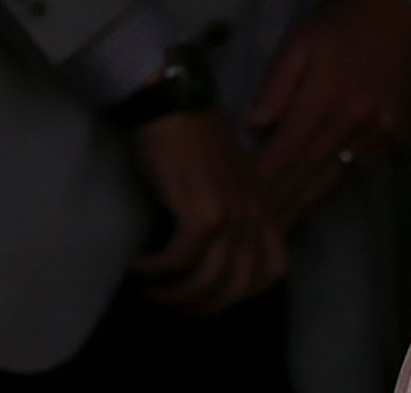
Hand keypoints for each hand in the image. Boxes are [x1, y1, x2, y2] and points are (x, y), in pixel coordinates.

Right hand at [127, 109, 286, 314]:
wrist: (173, 104)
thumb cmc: (194, 138)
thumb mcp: (228, 181)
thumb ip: (234, 214)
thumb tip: (215, 258)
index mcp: (263, 208)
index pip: (273, 271)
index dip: (243, 293)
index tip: (211, 294)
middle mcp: (253, 216)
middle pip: (237, 286)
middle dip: (203, 305)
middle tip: (174, 304)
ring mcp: (230, 216)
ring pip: (207, 281)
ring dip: (174, 295)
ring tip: (150, 291)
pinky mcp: (200, 213)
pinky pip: (178, 260)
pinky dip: (155, 269)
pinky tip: (137, 265)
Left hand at [248, 0, 410, 222]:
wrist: (404, 16)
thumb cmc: (342, 26)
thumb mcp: (300, 40)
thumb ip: (276, 83)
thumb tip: (254, 125)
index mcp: (326, 96)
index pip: (286, 150)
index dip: (262, 179)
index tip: (239, 200)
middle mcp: (355, 122)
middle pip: (309, 174)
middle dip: (280, 203)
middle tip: (253, 231)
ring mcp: (380, 135)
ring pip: (335, 180)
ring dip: (305, 204)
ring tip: (278, 228)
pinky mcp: (397, 140)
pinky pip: (359, 173)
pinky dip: (333, 190)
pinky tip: (313, 200)